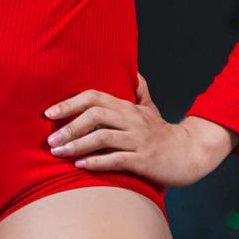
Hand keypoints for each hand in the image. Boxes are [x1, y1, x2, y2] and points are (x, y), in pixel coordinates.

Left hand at [44, 72, 237, 187]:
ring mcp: (138, 140)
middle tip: (49, 139)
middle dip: (69, 125)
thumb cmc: (164, 134)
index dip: (70, 103)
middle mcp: (131, 120)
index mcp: (128, 107)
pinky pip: (116, 159)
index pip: (94, 97)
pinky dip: (96, 162)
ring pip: (102, 137)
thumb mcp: (150, 109)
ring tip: (58, 153)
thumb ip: (139, 91)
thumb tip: (132, 73)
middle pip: (95, 115)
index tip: (49, 113)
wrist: (190, 154)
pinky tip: (80, 166)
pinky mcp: (143, 160)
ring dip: (77, 145)